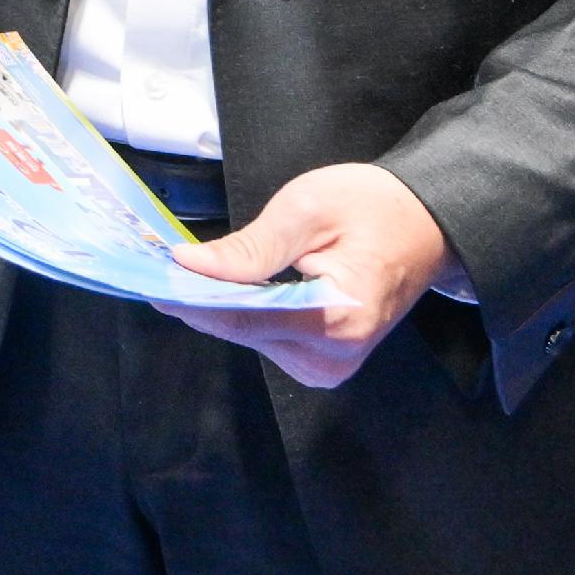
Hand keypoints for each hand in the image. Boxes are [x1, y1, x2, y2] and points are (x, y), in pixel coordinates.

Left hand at [157, 163, 457, 388]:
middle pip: (240, 330)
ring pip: (248, 336)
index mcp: (336, 318)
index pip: (241, 318)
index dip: (190, 297)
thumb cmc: (374, 208)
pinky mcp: (323, 362)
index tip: (149, 277)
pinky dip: (242, 310)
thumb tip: (190, 265)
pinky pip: (265, 337)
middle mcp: (333, 356)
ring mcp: (329, 366)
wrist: (424, 226)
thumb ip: (251, 246)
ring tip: (190, 268)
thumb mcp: (308, 209)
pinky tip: (229, 283)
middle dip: (198, 297)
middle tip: (157, 264)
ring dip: (218, 303)